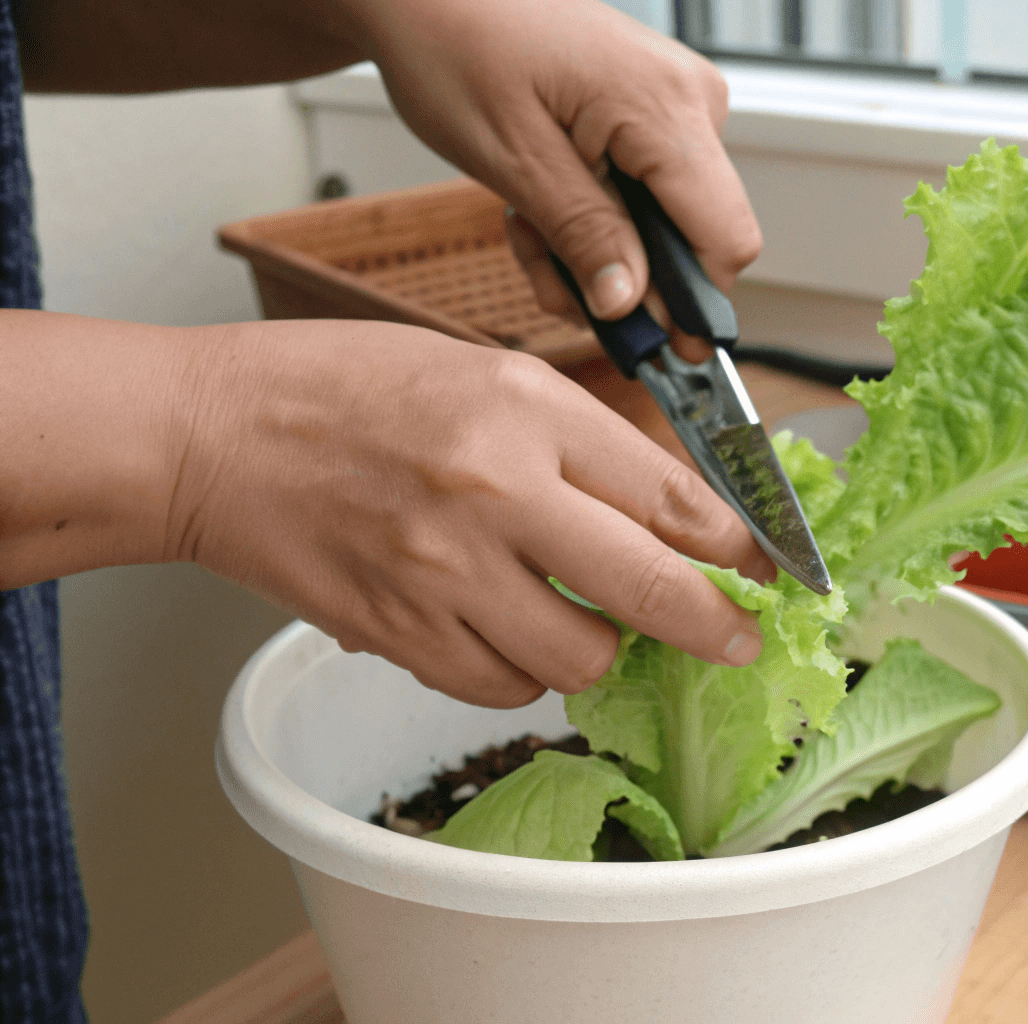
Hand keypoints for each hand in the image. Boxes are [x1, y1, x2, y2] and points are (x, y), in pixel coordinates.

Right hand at [168, 320, 772, 707]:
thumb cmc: (351, 389)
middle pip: (649, 592)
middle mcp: (494, 491)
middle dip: (714, 628)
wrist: (217, 435)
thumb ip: (586, 446)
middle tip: (736, 640)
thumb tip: (679, 519)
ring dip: (596, 650)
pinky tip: (502, 625)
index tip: (772, 573)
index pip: (673, 498)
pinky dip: (519, 670)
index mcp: (526, 410)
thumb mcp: (490, 374)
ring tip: (575, 613)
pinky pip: (501, 687)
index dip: (744, 549)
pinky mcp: (400, 632)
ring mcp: (443, 572)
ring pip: (577, 661)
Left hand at [343, 0, 757, 354]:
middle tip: (544, 272)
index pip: (725, 238)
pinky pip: (647, 191)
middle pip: (695, 237)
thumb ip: (584, 235)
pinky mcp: (658, 109)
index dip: (691, 304)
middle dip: (620, 275)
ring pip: (665, 223)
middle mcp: (692, 100)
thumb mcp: (513, 160)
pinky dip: (594, 214)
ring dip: (594, 248)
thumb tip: (633, 305)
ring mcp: (678, 102)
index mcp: (667, 106)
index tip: (647, 346)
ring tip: (527, 229)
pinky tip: (542, 203)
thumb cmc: (456, 46)